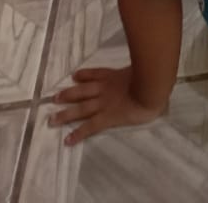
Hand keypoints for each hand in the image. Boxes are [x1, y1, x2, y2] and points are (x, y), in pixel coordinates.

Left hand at [49, 66, 163, 144]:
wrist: (152, 87)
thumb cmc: (154, 78)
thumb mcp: (147, 69)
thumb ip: (144, 70)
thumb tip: (153, 68)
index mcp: (116, 76)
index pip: (97, 74)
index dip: (85, 75)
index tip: (75, 75)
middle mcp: (106, 89)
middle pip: (83, 91)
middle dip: (69, 94)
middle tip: (55, 98)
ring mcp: (105, 103)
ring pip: (81, 108)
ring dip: (66, 113)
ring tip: (52, 119)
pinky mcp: (107, 117)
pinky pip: (90, 126)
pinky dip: (78, 133)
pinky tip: (68, 140)